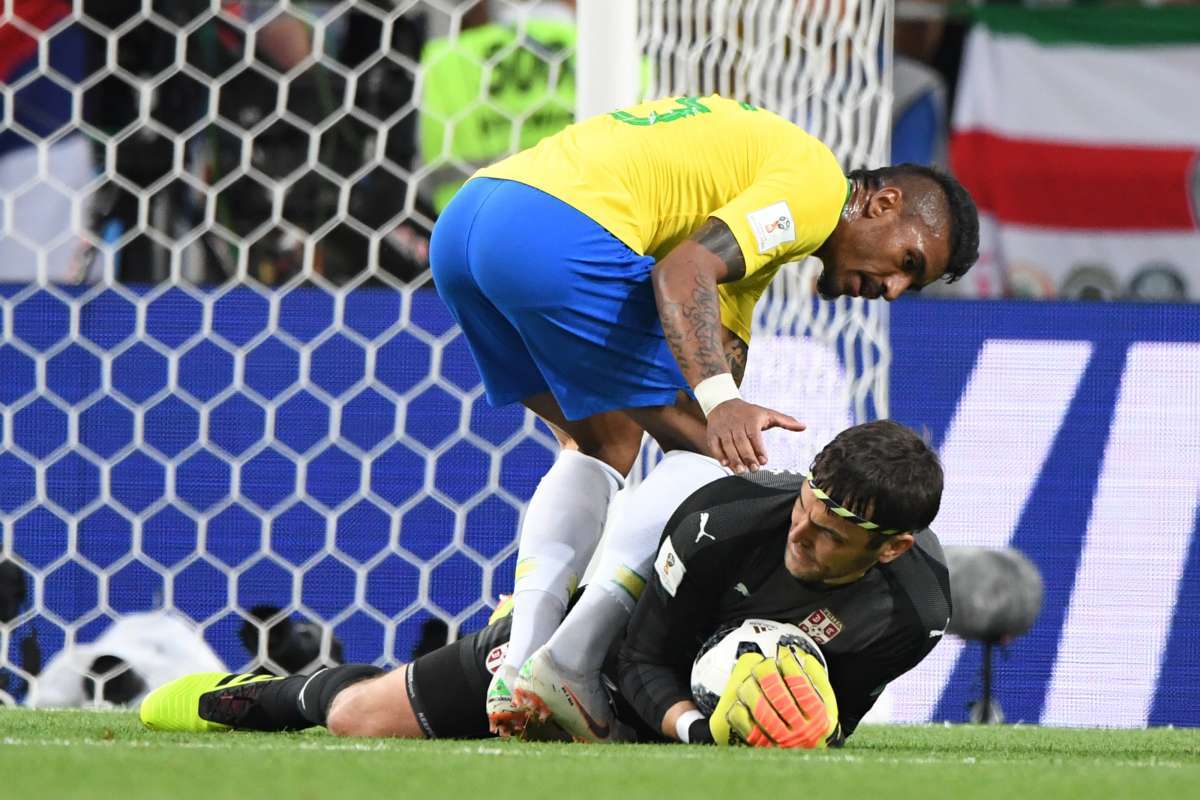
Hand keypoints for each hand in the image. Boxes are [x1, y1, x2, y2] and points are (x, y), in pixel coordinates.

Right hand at [705, 399, 804, 473]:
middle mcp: (735, 423)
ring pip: (728, 445)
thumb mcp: (767, 414)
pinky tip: (726, 464)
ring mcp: (723, 429)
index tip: (764, 461)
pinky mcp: (713, 433)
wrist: (723, 403)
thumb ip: (786, 421)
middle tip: (754, 470)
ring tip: (741, 471)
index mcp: (751, 418)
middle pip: (741, 442)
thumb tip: (804, 426)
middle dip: (747, 457)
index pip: (754, 435)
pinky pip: (715, 446)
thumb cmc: (749, 412)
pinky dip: (719, 455)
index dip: (759, 449)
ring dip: (734, 459)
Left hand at [710, 644, 838, 748]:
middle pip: (777, 695)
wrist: (806, 756)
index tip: (784, 654)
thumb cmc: (814, 721)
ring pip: (758, 707)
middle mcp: (800, 731)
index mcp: (817, 717)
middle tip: (764, 664)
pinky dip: (739, 707)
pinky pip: (744, 723)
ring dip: (751, 687)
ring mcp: (779, 740)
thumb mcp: (826, 702)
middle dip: (767, 673)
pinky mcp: (761, 746)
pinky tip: (742, 700)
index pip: (801, 686)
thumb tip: (802, 656)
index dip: (790, 666)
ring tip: (751, 679)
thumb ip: (818, 678)